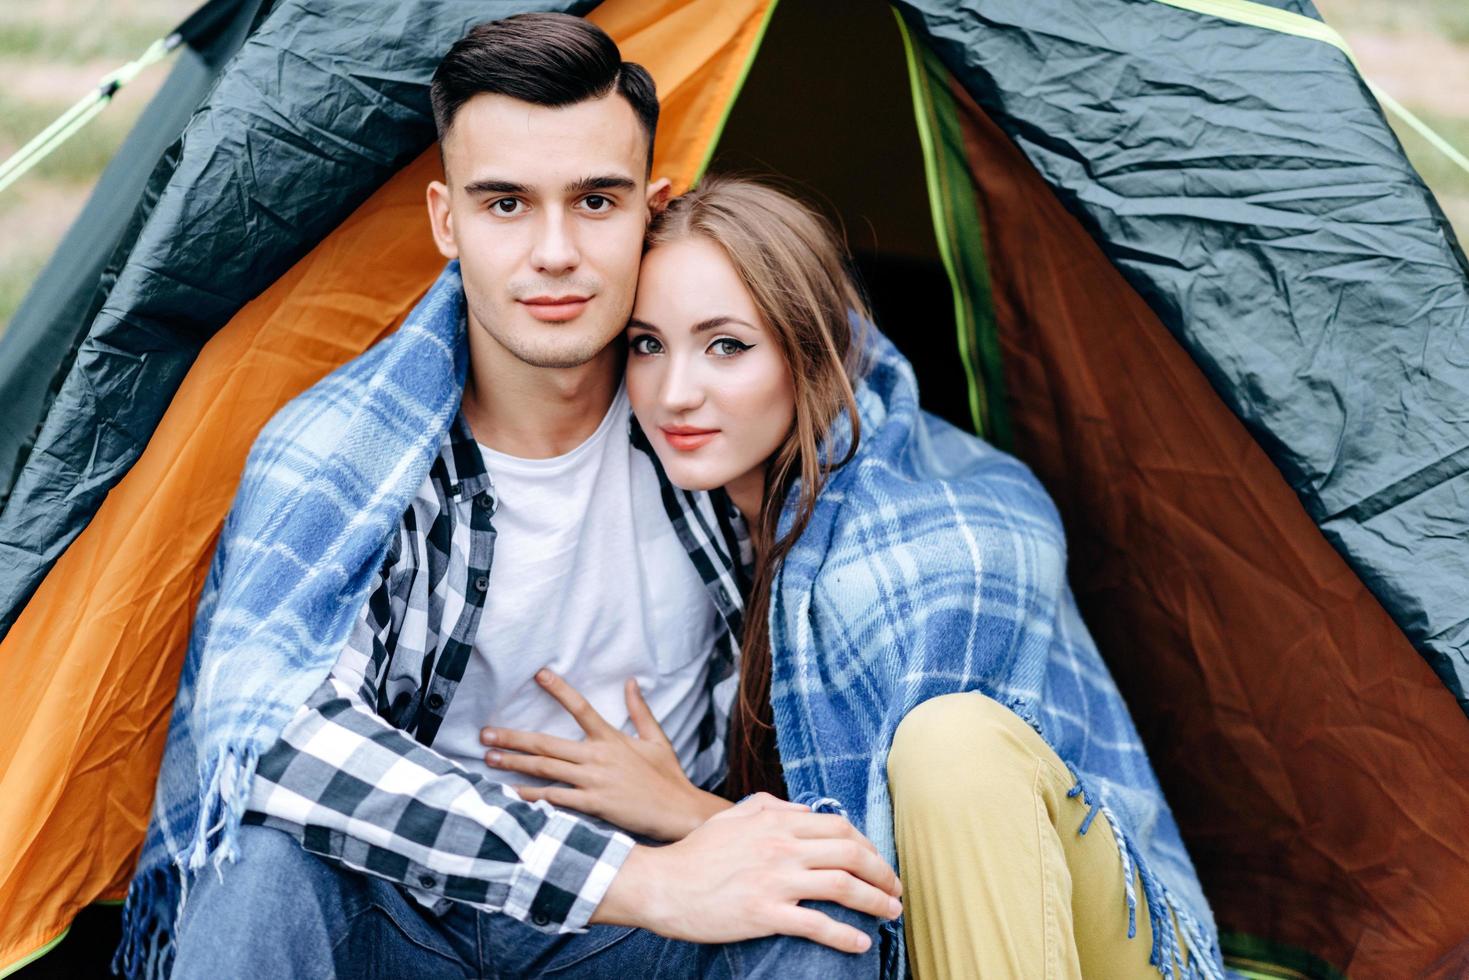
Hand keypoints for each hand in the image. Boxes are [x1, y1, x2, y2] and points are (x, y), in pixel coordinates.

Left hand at [482, 669, 730, 840]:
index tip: (539, 674)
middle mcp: (598, 756)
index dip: (559, 689)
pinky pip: (556, 799)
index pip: (581, 707)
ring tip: (490, 758)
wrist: (678, 811)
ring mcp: (594, 781)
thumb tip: (631, 682)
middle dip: (513, 737)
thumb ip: (640, 710)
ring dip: (515, 763)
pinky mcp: (593, 805)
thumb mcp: (656, 738)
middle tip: (485, 733)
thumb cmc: (668, 776)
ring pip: (546, 769)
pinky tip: (512, 794)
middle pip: (547, 743)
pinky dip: (533, 796)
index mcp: (611, 738)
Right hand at [592, 794, 902, 953]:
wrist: (662, 884)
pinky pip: (816, 925)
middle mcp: (782, 847)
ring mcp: (775, 880)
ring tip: (891, 913)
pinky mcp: (764, 913)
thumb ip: (772, 806)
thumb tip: (804, 810)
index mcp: (777, 822)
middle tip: (896, 889)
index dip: (869, 845)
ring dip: (875, 901)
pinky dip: (845, 935)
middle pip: (851, 854)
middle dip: (883, 873)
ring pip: (842, 886)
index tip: (879, 862)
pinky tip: (861, 943)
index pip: (840, 828)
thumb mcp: (734, 816)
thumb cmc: (696, 853)